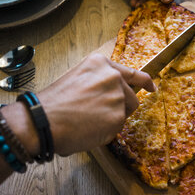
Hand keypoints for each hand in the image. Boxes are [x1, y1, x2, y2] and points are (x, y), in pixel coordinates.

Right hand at [38, 53, 155, 155]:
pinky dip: (106, 131)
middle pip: (131, 97)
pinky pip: (117, 127)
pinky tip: (88, 128)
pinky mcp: (118, 116)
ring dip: (111, 119)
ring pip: (125, 113)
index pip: (132, 72)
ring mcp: (117, 96)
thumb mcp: (77, 78)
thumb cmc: (53, 102)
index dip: (144, 81)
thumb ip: (98, 82)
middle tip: (100, 115)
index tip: (151, 86)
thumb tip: (110, 95)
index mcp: (101, 64)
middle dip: (120, 107)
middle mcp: (113, 77)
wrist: (43, 119)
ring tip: (88, 121)